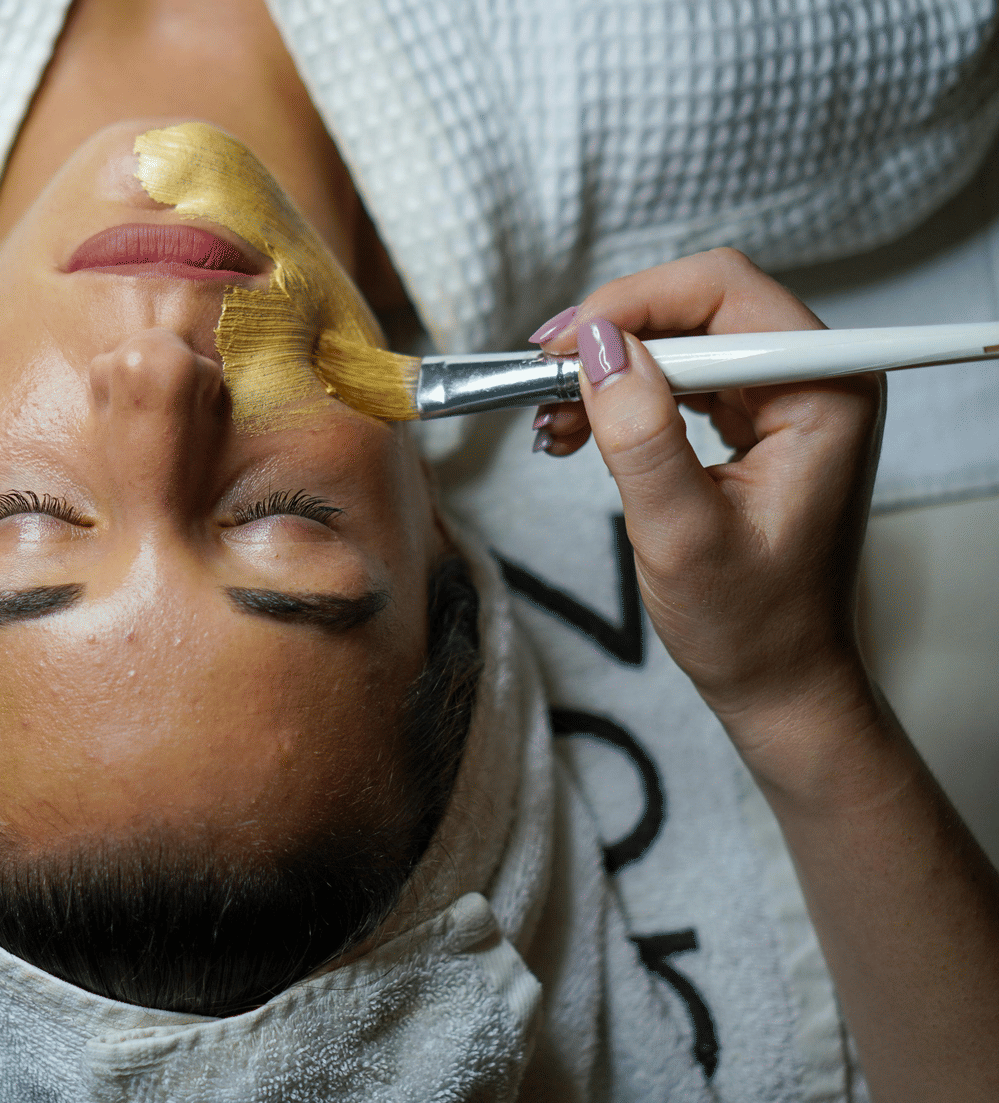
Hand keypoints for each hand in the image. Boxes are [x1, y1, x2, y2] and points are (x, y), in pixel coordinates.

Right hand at [526, 249, 884, 791]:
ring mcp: (784, 397)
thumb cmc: (749, 624)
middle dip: (612, 334)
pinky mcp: (755, 420)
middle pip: (699, 304)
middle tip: (540, 375)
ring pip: (681, 337)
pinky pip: (679, 376)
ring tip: (551, 417)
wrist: (777, 679)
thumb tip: (593, 344)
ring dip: (608, 366)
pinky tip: (575, 427)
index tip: (560, 347)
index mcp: (825, 393)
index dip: (633, 304)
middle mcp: (815, 379)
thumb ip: (641, 433)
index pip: (725, 292)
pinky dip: (622, 393)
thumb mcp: (681, 534)